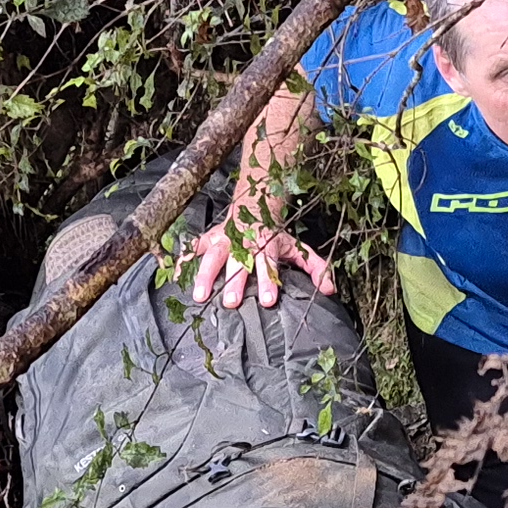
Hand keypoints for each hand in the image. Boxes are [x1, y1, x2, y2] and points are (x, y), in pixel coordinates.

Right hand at [185, 219, 334, 307]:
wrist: (255, 205)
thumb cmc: (275, 235)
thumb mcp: (298, 248)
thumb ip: (316, 268)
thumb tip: (331, 290)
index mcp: (266, 247)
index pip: (267, 266)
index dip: (267, 283)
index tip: (266, 301)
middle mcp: (243, 244)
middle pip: (238, 264)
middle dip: (234, 282)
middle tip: (231, 303)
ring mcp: (223, 240)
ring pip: (212, 257)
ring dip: (205, 276)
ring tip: (199, 297)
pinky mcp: (209, 238)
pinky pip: (193, 249)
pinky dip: (183, 261)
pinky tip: (176, 276)